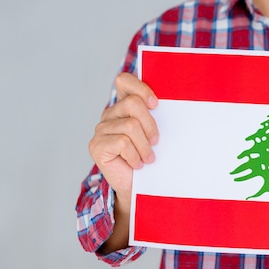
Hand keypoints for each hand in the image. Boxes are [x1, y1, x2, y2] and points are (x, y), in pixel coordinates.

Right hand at [88, 73, 158, 204]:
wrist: (139, 186)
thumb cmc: (150, 158)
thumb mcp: (156, 133)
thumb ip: (157, 116)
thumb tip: (173, 103)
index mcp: (124, 107)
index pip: (124, 81)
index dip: (141, 88)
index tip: (156, 105)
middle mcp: (110, 115)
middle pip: (133, 104)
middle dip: (150, 125)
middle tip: (156, 142)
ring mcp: (101, 130)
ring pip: (130, 126)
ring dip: (145, 146)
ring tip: (148, 158)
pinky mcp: (96, 146)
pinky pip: (122, 142)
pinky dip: (135, 156)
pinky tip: (137, 164)